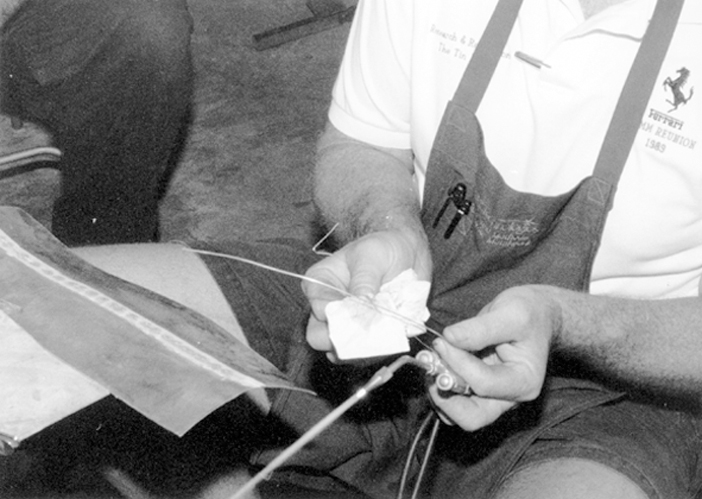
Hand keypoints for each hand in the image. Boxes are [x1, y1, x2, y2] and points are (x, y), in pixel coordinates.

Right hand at [303, 229, 430, 359]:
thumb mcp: (372, 256)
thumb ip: (364, 281)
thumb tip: (360, 309)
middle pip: (318, 338)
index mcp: (319, 283)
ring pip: (340, 353)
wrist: (407, 253)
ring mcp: (344, 325)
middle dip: (344, 340)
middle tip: (371, 331)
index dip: (339, 316)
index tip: (364, 311)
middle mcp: (326, 307)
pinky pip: (363, 357)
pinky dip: (378, 352)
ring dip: (364, 349)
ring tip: (386, 332)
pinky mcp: (363, 338)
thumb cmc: (383, 248)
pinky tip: (392, 336)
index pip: (318, 309)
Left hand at [428, 286, 558, 430]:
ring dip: (438, 390)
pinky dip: (439, 386)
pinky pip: (452, 401)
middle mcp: (509, 398)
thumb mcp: (511, 313)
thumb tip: (449, 338)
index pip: (482, 383)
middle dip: (444, 393)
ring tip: (431, 360)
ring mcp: (492, 398)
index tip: (442, 340)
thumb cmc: (530, 314)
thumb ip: (480, 328)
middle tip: (430, 364)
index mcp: (524, 382)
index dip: (456, 362)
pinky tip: (437, 362)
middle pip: (471, 417)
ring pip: (457, 414)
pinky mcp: (478, 392)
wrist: (537, 315)